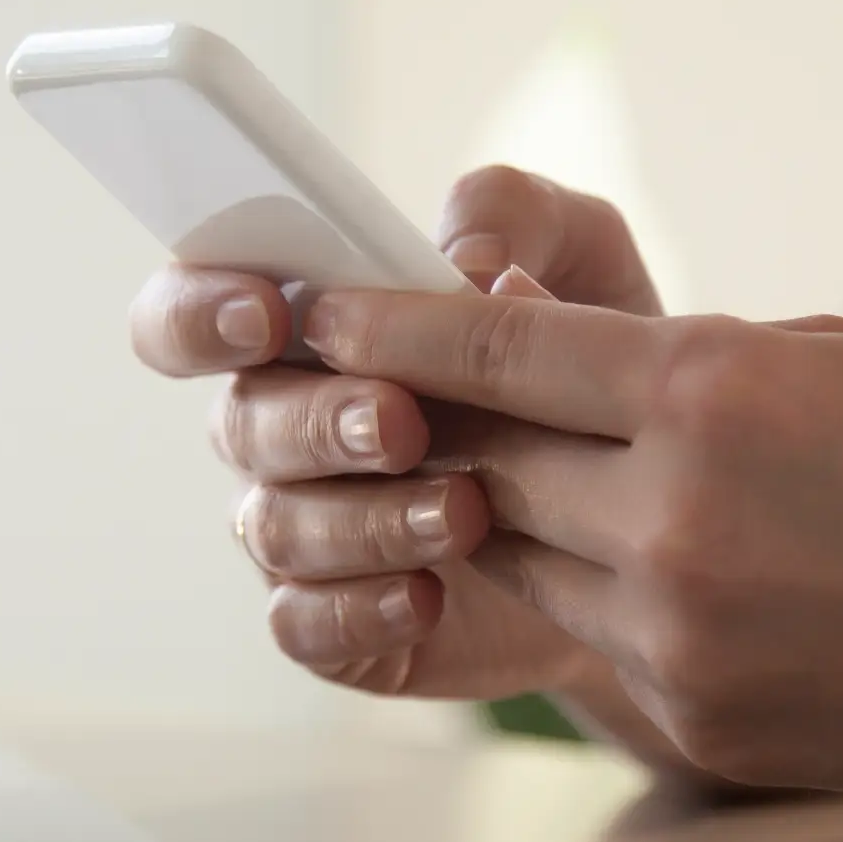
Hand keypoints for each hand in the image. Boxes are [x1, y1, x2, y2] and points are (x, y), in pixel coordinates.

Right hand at [127, 168, 674, 714]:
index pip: (188, 312)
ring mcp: (303, 532)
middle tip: (404, 422)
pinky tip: (429, 594)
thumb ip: (517, 216)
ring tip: (464, 513)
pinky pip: (303, 624)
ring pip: (277, 528)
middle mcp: (282, 430)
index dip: (199, 312)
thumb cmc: (590, 368)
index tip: (267, 315)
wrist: (654, 518)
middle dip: (318, 421)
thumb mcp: (582, 261)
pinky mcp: (337, 624)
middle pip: (241, 423)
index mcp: (304, 333)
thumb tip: (465, 259)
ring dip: (363, 519)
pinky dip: (360, 609)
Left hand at [295, 283, 842, 798]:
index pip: (491, 353)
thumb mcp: (836, 359)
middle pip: (482, 466)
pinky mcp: (697, 719)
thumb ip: (688, 365)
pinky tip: (689, 579)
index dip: (386, 330)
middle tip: (414, 406)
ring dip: (529, 523)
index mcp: (709, 393)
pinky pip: (599, 643)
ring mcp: (680, 632)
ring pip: (529, 562)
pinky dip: (610, 602)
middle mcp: (673, 516)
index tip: (316, 314)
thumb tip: (572, 368)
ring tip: (585, 491)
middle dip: (443, 433)